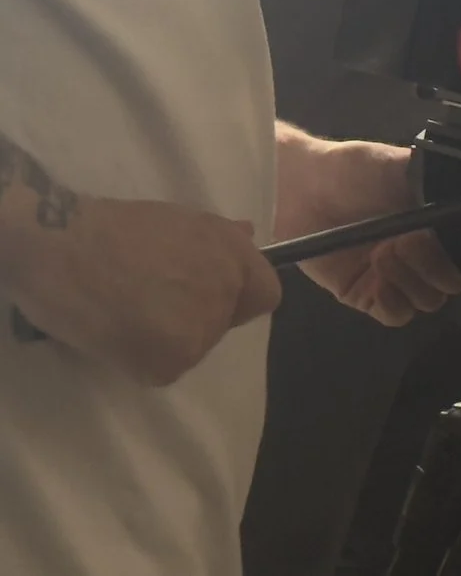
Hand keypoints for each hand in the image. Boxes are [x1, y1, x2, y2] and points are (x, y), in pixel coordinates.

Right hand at [8, 197, 279, 385]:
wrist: (66, 246)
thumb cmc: (116, 228)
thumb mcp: (182, 221)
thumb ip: (219, 238)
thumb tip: (246, 234)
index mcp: (235, 256)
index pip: (264, 296)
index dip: (237, 300)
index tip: (204, 296)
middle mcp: (228, 293)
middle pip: (221, 324)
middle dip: (191, 317)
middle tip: (148, 301)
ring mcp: (202, 330)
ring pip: (190, 348)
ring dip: (163, 339)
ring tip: (124, 312)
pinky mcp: (171, 362)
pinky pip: (160, 370)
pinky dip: (137, 360)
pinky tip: (113, 334)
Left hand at [283, 140, 460, 327]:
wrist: (303, 187)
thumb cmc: (356, 171)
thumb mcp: (404, 166)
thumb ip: (440, 181)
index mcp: (438, 223)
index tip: (439, 237)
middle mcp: (423, 253)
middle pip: (451, 284)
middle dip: (434, 267)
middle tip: (405, 242)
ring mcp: (396, 276)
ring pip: (427, 302)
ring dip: (411, 282)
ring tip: (383, 254)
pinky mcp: (366, 295)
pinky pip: (395, 316)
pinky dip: (394, 304)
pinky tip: (380, 284)